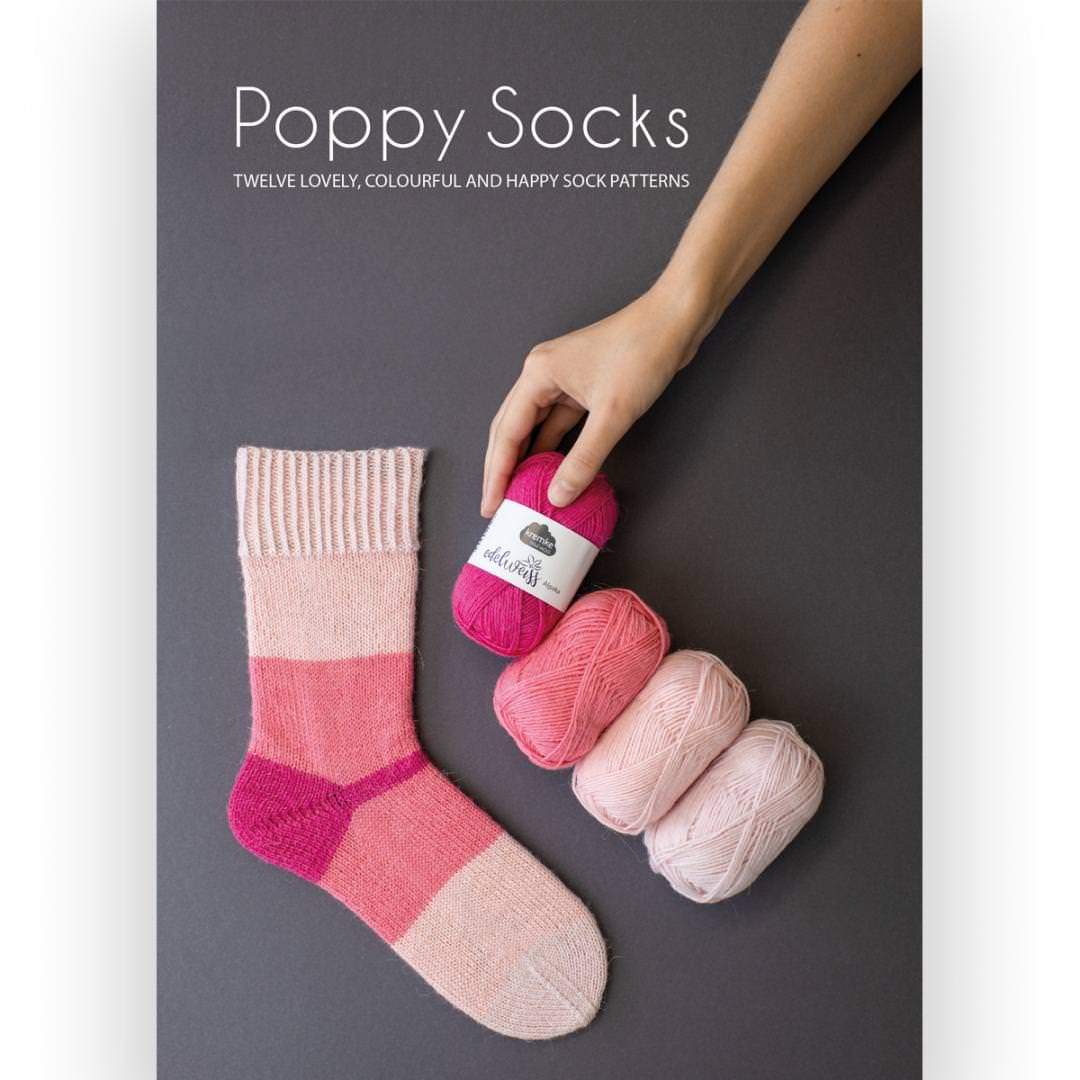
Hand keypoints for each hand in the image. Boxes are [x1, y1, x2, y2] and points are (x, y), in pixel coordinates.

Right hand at [481, 282, 708, 514]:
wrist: (674, 321)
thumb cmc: (643, 352)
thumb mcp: (612, 414)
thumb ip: (583, 459)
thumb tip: (558, 495)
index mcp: (538, 374)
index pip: (507, 433)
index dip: (497, 473)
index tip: (491, 503)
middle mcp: (542, 374)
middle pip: (512, 429)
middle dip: (503, 469)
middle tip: (496, 504)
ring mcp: (561, 380)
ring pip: (534, 427)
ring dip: (526, 459)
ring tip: (519, 492)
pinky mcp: (581, 386)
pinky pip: (557, 423)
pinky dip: (551, 447)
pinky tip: (549, 469)